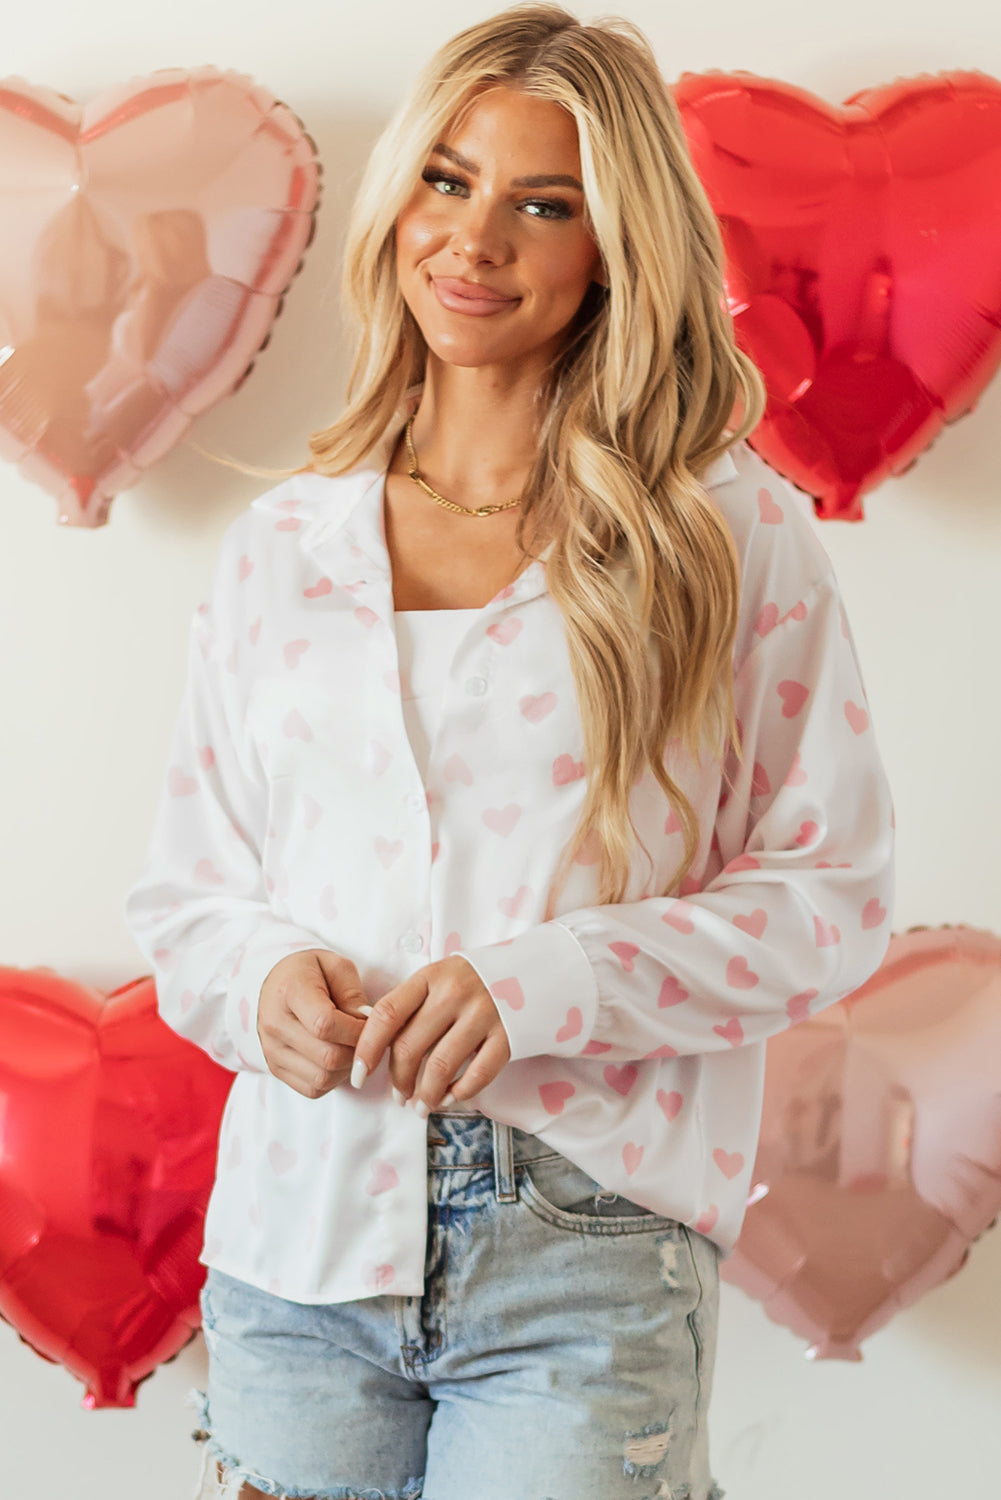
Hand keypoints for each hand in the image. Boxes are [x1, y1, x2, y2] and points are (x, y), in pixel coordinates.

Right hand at [257, 949, 371, 1098]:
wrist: (274, 984)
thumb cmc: (310, 972)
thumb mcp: (336, 967)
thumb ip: (353, 995)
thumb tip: (367, 1025)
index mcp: (290, 991)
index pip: (325, 1024)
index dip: (356, 1031)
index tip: (370, 1023)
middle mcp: (275, 1024)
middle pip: (327, 1056)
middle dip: (357, 1051)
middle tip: (366, 1037)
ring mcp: (272, 1051)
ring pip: (322, 1078)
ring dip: (347, 1068)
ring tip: (351, 1046)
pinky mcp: (275, 1069)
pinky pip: (312, 1089)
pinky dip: (333, 1080)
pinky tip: (336, 1058)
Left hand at [351, 956, 511, 1114]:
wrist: (532, 971)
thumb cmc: (472, 982)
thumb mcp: (438, 980)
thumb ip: (409, 1006)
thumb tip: (372, 1047)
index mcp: (430, 976)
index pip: (387, 1014)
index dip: (367, 1048)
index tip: (359, 1074)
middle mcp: (455, 992)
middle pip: (410, 1046)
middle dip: (398, 1080)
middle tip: (398, 1096)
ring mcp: (484, 1013)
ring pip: (440, 1066)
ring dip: (425, 1094)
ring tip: (420, 1106)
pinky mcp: (509, 1035)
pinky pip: (478, 1074)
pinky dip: (459, 1093)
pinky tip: (450, 1098)